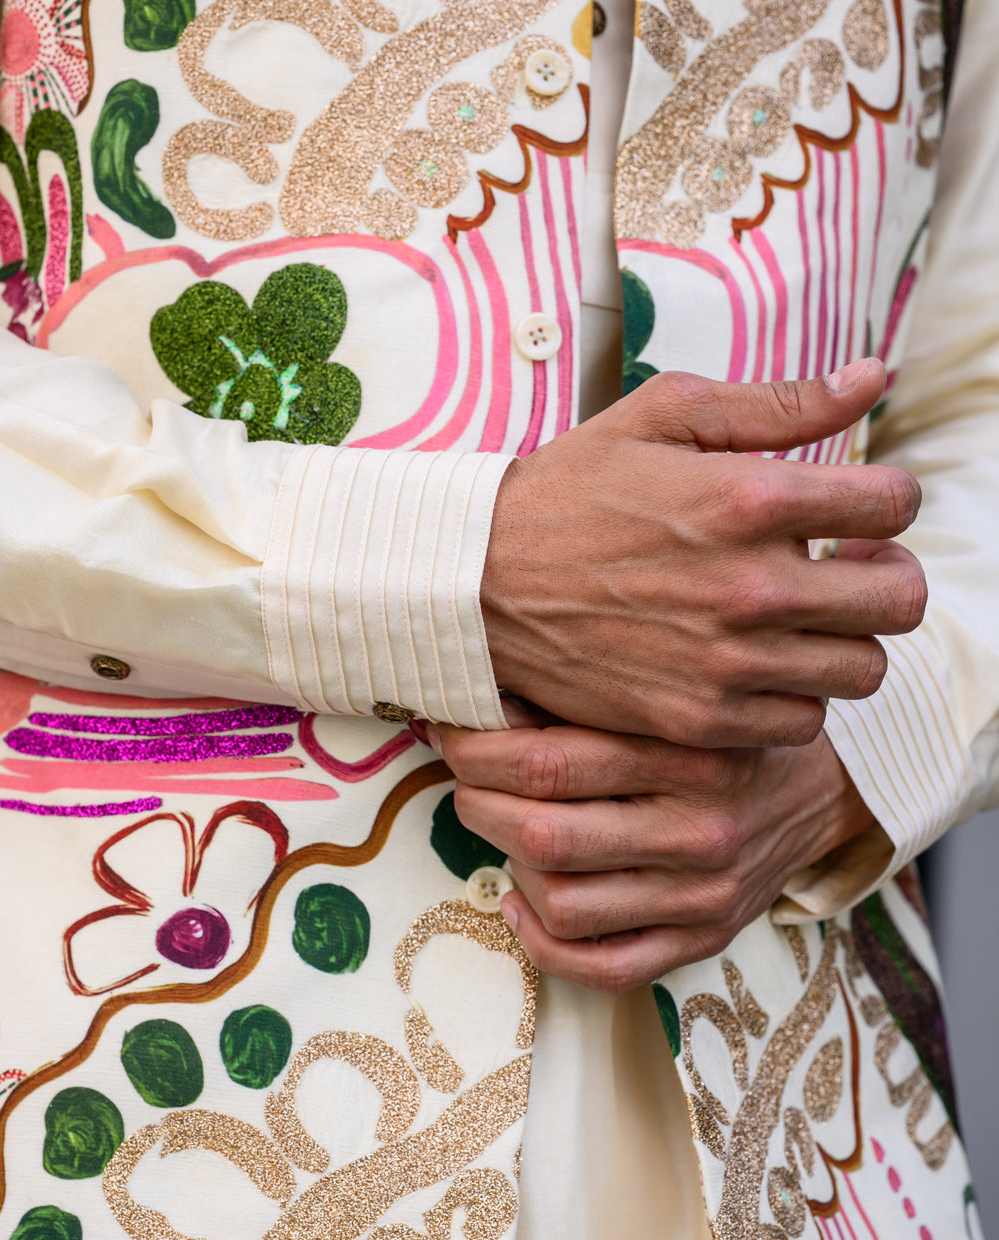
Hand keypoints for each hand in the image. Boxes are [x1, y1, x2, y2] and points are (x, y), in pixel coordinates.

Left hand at [430, 718, 873, 992]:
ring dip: (508, 867)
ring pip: (563, 905)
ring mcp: (704, 895)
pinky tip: (522, 901)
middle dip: (479, 804)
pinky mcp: (704, 939)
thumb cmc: (725, 731)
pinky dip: (542, 942)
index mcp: (691, 755)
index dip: (477, 751)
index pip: (549, 763)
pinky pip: (604, 968)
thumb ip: (597, 697)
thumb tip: (483, 692)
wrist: (821, 789)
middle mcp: (700, 830)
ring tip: (500, 831)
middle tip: (466, 779)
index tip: (454, 732)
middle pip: (545, 836)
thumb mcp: (676, 694)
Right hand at [482, 360, 925, 747]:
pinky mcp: (697, 720)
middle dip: (887, 575)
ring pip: (861, 671)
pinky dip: (793, 697)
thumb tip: (877, 377)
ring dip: (843, 641)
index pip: (895, 505)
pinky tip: (758, 665)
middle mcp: (750, 588)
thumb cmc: (571, 490)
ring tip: (802, 621)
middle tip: (851, 568)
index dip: (889, 499)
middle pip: (899, 601)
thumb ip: (779, 401)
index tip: (860, 506)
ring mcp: (725, 664)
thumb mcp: (665, 415)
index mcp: (749, 498)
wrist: (477, 585)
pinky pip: (798, 724)